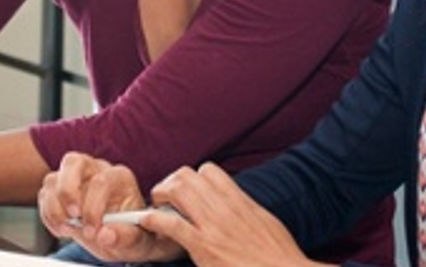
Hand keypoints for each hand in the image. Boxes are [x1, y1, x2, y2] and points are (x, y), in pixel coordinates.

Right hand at [37, 152, 183, 263]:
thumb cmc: (130, 233)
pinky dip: (47, 215)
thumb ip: (126, 236)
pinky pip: (44, 195)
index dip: (93, 207)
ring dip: (54, 207)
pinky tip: (61, 229)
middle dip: (68, 191)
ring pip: (53, 179)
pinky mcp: (59, 190)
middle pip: (73, 162)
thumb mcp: (137, 239)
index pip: (101, 181)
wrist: (118, 236)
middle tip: (73, 216)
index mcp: (119, 176)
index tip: (93, 231)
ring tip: (67, 229)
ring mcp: (74, 178)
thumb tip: (105, 235)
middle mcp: (95, 170)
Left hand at [143, 163, 325, 266]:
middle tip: (164, 198)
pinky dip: (154, 220)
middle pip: (187, 176)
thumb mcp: (265, 222)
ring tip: (155, 207)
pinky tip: (147, 222)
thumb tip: (237, 203)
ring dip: (160, 196)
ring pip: (177, 190)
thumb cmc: (278, 255)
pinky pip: (171, 224)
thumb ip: (246, 209)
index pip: (209, 171)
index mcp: (240, 201)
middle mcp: (225, 208)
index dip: (193, 178)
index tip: (187, 191)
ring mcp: (213, 226)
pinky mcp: (204, 247)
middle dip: (170, 183)